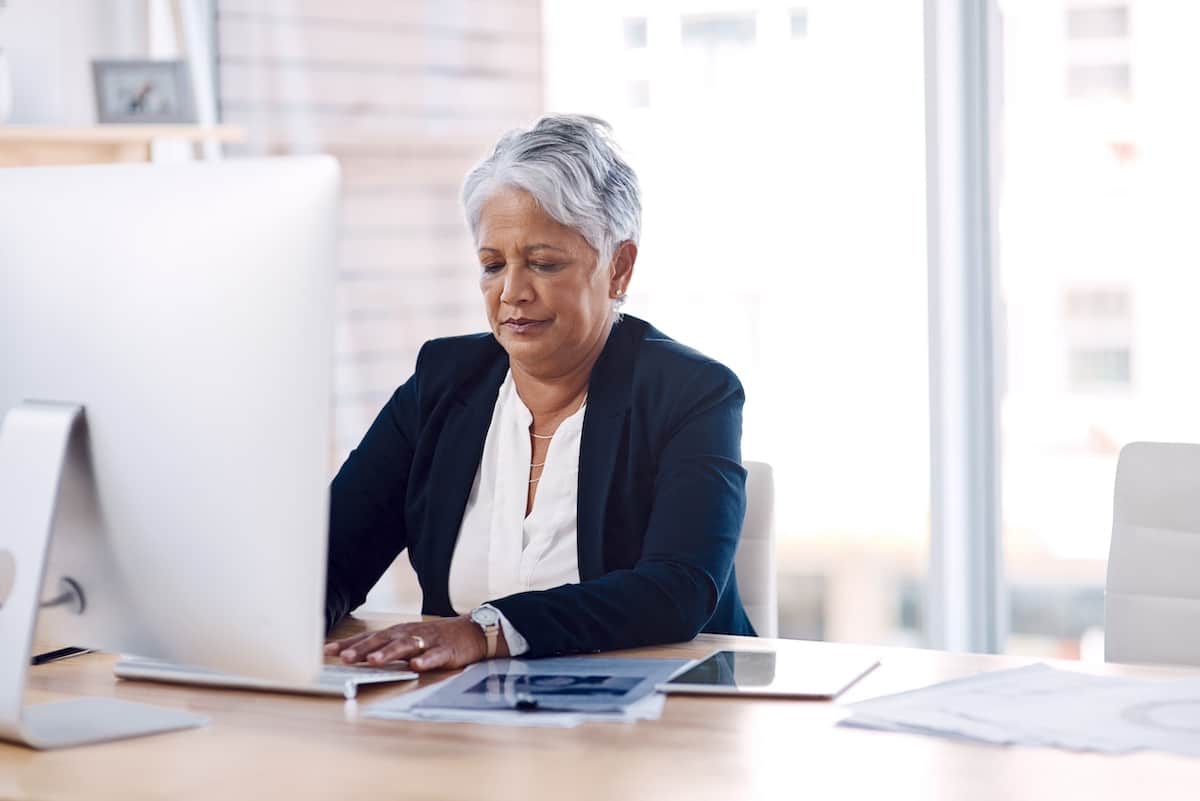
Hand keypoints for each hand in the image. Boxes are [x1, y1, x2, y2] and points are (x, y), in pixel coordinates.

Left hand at [324, 616, 504, 671]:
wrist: (471, 632)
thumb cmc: (433, 638)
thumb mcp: (406, 640)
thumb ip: (384, 648)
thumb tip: (353, 656)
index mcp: (397, 632)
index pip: (369, 638)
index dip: (349, 644)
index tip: (328, 651)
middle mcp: (410, 634)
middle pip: (383, 640)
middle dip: (364, 649)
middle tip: (345, 657)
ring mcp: (428, 641)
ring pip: (406, 646)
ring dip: (390, 653)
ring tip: (375, 661)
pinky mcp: (446, 650)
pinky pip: (435, 655)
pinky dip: (426, 659)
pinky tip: (417, 665)